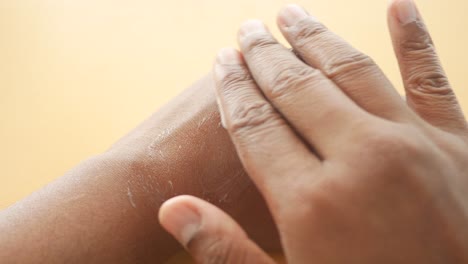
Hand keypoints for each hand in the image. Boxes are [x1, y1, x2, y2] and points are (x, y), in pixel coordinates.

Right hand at [159, 1, 467, 262]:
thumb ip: (228, 251)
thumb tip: (172, 209)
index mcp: (312, 202)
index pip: (256, 124)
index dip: (234, 87)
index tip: (222, 60)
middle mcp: (362, 159)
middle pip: (296, 89)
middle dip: (265, 56)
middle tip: (246, 28)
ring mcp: (416, 145)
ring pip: (351, 71)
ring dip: (316, 39)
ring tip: (291, 14)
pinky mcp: (460, 144)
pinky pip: (431, 79)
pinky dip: (414, 41)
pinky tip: (400, 7)